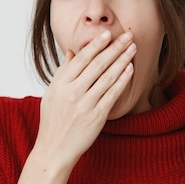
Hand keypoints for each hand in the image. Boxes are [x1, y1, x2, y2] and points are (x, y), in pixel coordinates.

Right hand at [34, 30, 135, 166]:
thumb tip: (72, 52)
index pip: (81, 59)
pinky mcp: (96, 117)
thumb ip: (63, 72)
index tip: (107, 34)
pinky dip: (122, 81)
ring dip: (122, 60)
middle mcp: (72, 92)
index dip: (96, 45)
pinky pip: (112, 94)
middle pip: (97, 64)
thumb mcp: (52, 93)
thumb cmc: (53, 121)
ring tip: (132, 49)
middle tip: (127, 35)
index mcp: (60, 84)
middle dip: (114, 48)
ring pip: (107, 77)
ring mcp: (85, 105)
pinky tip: (130, 70)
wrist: (54, 150)